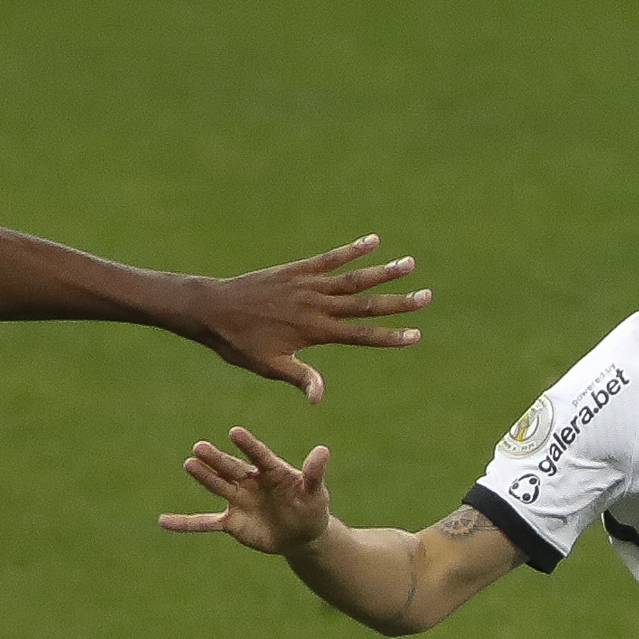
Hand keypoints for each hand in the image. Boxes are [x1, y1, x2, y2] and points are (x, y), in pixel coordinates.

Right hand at [159, 427, 335, 553]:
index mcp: (272, 470)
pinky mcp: (231, 522)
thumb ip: (314, 473)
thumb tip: (323, 450)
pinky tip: (163, 522)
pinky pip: (205, 522)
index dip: (248, 445)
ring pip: (218, 487)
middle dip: (216, 459)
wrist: (301, 533)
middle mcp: (250, 481)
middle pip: (231, 468)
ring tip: (188, 463)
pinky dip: (185, 523)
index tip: (235, 432)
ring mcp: (238, 500)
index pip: (258, 455)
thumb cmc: (311, 507)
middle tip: (199, 447)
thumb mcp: (316, 492)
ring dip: (203, 477)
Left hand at [177, 235, 429, 401]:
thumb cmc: (239, 344)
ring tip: (409, 263)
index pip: (360, 335)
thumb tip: (319, 397)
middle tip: (427, 297)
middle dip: (398, 302)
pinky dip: (352, 250)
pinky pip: (329, 258)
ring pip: (353, 278)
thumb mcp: (268, 366)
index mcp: (313, 332)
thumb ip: (298, 377)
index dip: (390, 336)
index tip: (416, 335)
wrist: (212, 309)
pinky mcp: (296, 270)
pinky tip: (372, 241)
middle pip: (365, 304)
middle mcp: (315, 305)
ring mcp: (307, 285)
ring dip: (382, 271)